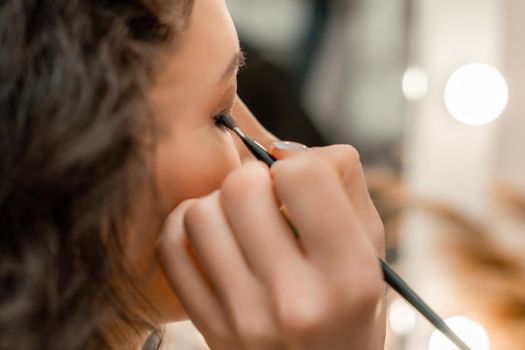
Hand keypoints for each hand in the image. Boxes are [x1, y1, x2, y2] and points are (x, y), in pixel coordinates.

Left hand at [157, 145, 385, 349]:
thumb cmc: (351, 312)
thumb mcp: (373, 254)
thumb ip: (346, 187)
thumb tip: (285, 148)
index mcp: (349, 277)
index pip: (303, 176)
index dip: (299, 164)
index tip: (299, 180)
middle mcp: (295, 301)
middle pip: (242, 187)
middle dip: (255, 177)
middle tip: (267, 197)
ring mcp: (244, 318)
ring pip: (201, 212)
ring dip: (218, 202)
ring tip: (240, 220)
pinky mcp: (209, 327)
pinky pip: (170, 247)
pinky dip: (185, 226)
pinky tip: (212, 235)